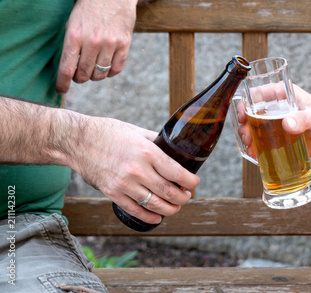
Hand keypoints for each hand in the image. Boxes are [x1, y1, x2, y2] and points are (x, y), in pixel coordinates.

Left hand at [55, 0, 138, 93]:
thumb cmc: (90, 6)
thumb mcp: (73, 20)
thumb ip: (71, 44)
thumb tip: (69, 68)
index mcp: (74, 35)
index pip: (67, 68)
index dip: (62, 83)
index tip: (61, 90)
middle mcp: (92, 41)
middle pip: (84, 75)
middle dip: (80, 78)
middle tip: (79, 73)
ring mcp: (110, 43)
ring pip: (100, 74)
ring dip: (95, 75)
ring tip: (93, 66)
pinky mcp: (125, 43)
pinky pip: (116, 69)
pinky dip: (110, 71)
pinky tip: (107, 64)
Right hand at [67, 115, 199, 223]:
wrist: (77, 141)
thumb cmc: (108, 132)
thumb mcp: (136, 131)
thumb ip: (155, 141)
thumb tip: (172, 148)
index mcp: (147, 152)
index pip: (177, 173)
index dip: (191, 182)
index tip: (195, 183)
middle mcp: (138, 170)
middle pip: (169, 192)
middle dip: (183, 198)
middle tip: (187, 196)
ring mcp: (124, 184)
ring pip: (155, 205)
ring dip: (170, 209)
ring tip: (176, 207)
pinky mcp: (112, 193)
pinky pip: (135, 210)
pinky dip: (149, 216)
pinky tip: (158, 217)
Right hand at [237, 85, 310, 161]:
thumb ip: (303, 120)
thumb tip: (287, 124)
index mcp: (287, 95)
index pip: (260, 93)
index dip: (246, 102)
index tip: (241, 114)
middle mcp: (281, 109)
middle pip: (254, 112)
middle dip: (244, 123)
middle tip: (245, 135)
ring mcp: (281, 125)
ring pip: (257, 128)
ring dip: (249, 136)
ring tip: (249, 146)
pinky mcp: (284, 139)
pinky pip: (266, 142)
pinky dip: (258, 147)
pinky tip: (254, 155)